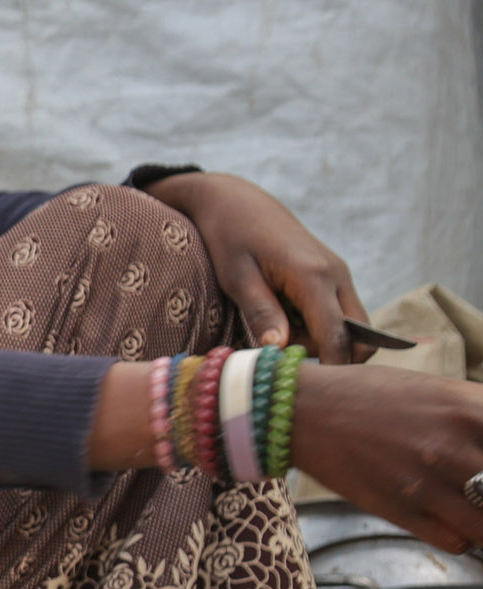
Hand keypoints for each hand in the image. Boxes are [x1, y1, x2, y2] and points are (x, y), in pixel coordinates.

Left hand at [146, 172, 373, 363]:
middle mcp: (337, 275)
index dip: (331, 366)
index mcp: (313, 276)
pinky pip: (339, 313)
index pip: (338, 335)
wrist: (236, 200)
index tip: (309, 387)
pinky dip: (320, 327)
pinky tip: (284, 321)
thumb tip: (280, 349)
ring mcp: (339, 274)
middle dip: (334, 357)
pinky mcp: (334, 276)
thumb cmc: (229, 237)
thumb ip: (261, 312)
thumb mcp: (237, 277)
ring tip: (276, 333)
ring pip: (352, 327)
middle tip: (286, 360)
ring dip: (324, 342)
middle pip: (360, 335)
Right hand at [292, 364, 482, 551]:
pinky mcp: (400, 511)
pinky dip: (464, 535)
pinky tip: (453, 519)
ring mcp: (426, 483)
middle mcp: (453, 447)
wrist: (301, 411)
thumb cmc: (372, 396)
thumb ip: (480, 418)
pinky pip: (458, 541)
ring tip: (475, 507)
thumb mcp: (440, 391)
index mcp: (469, 408)